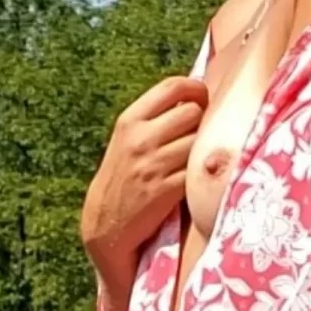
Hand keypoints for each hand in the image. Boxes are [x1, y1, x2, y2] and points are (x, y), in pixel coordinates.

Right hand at [80, 73, 208, 305]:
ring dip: (204, 150)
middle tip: (199, 136)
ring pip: (199, 141)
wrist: (106, 224)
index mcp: (130, 120)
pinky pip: (197, 171)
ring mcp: (152, 165)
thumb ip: (156, 119)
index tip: (202, 100)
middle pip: (193, 112)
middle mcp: (140, 139)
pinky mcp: (166, 190)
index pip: (172, 86)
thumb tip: (197, 96)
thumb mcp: (128, 140)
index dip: (196, 88)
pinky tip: (195, 179)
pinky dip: (201, 174)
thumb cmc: (124, 177)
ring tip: (196, 160)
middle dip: (203, 121)